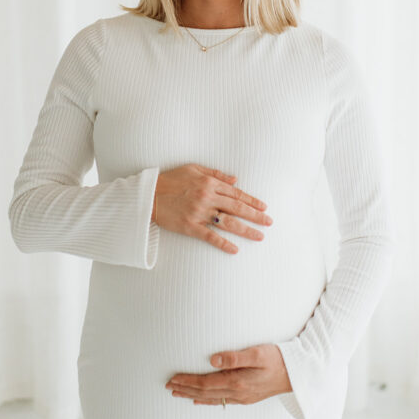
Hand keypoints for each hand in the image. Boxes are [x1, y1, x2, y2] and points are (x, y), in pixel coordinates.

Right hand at [153, 164, 271, 253]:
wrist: (148, 194)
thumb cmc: (170, 180)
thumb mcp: (193, 169)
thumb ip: (215, 174)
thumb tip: (235, 180)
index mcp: (209, 183)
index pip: (236, 193)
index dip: (252, 200)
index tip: (264, 207)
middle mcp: (207, 197)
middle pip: (237, 208)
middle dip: (256, 216)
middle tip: (269, 222)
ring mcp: (199, 213)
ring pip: (228, 223)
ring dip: (246, 230)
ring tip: (260, 236)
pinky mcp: (190, 227)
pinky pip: (210, 237)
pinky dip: (223, 243)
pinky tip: (235, 250)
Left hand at [165, 344, 291, 405]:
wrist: (299, 374)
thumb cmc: (279, 359)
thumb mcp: (258, 353)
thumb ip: (235, 356)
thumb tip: (212, 360)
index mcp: (238, 381)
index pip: (205, 383)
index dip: (187, 381)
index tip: (172, 378)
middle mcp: (238, 392)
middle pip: (205, 392)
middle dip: (185, 388)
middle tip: (168, 386)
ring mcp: (243, 397)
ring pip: (212, 398)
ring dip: (193, 395)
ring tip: (178, 393)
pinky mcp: (248, 397)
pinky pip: (223, 401)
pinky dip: (208, 401)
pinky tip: (201, 400)